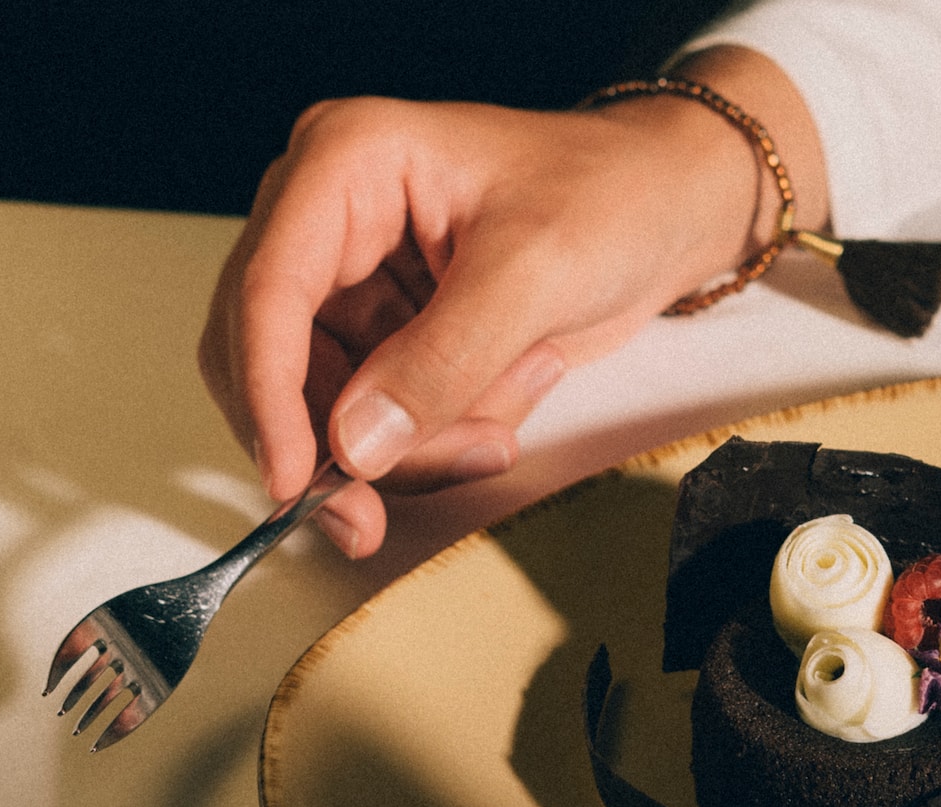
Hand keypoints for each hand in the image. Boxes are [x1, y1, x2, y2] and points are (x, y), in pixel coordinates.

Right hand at [197, 47, 825, 556]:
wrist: (674, 209)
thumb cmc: (614, 197)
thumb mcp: (534, 273)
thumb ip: (442, 361)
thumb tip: (354, 444)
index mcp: (344, 162)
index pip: (266, 291)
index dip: (268, 396)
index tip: (295, 483)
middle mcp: (329, 217)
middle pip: (277, 361)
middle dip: (342, 441)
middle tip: (383, 511)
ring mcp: (356, 279)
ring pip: (327, 405)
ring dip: (413, 443)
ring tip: (502, 427)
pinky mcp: (390, 332)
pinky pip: (379, 417)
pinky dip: (440, 435)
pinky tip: (509, 402)